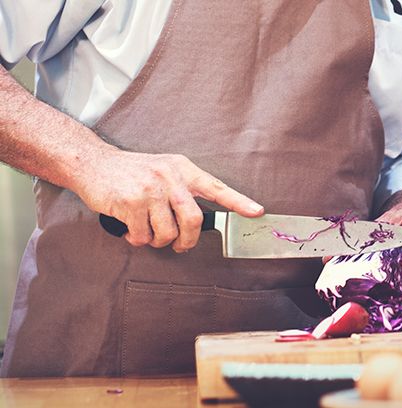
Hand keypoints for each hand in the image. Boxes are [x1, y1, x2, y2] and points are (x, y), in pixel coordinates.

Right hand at [73, 150, 262, 251]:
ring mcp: (149, 190)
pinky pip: (143, 236)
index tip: (257, 212)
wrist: (92, 163)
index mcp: (182, 169)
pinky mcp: (129, 203)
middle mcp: (169, 177)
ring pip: (168, 232)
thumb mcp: (163, 168)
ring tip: (148, 232)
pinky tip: (131, 229)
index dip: (238, 201)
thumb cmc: (131, 171)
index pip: (216, 187)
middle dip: (188, 241)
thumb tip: (201, 219)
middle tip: (180, 246)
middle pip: (194, 220)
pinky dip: (138, 239)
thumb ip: (183, 188)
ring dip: (158, 241)